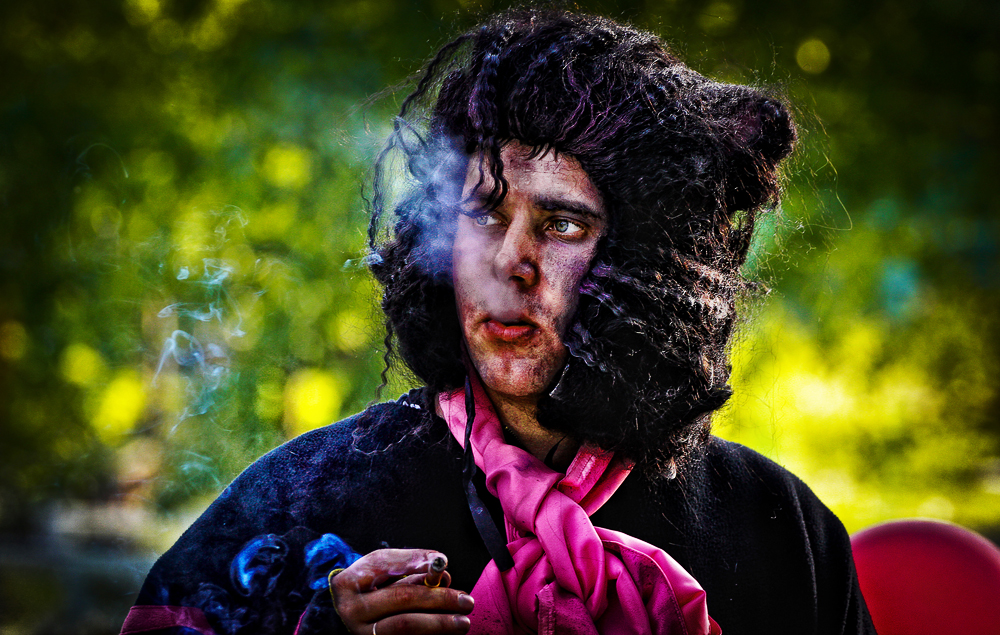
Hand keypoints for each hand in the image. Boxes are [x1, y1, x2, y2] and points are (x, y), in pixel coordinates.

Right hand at [330, 549, 473, 633]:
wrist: (345, 611)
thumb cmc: (368, 585)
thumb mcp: (381, 567)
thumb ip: (410, 564)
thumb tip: (442, 571)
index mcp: (350, 583)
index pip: (388, 567)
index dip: (419, 567)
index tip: (444, 566)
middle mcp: (353, 611)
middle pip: (402, 603)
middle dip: (438, 600)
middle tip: (465, 600)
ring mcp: (363, 634)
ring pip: (405, 628)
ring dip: (439, 625)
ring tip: (462, 621)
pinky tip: (446, 633)